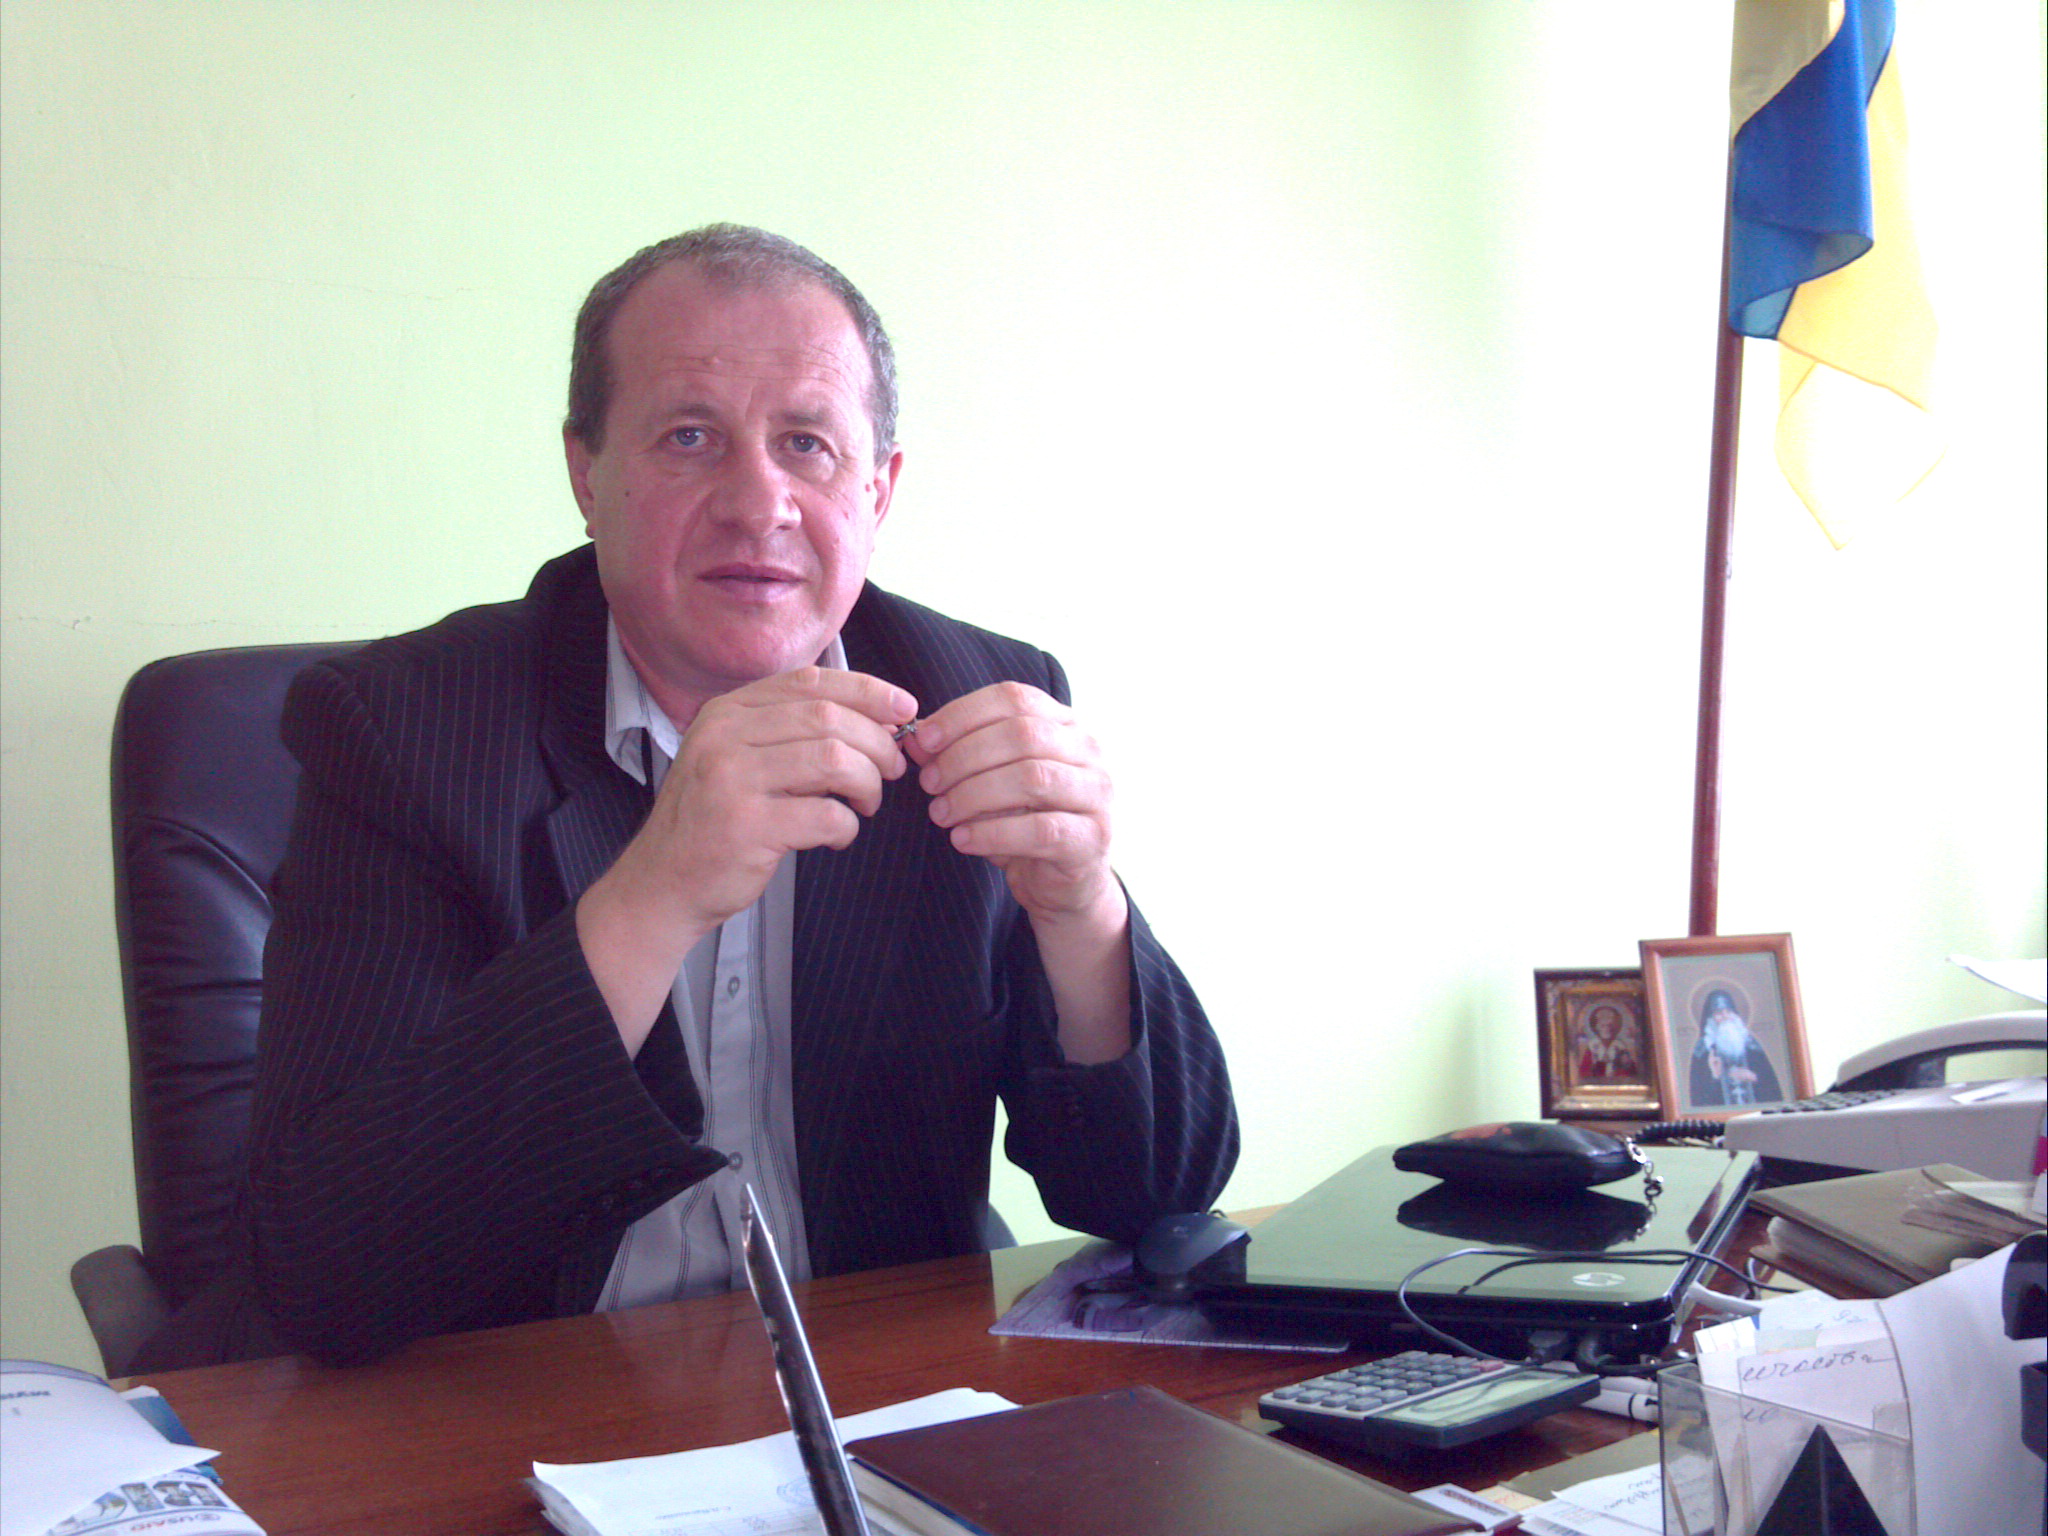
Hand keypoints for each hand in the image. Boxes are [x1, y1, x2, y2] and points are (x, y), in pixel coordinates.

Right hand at [577, 666, 915, 1049]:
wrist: (662, 882)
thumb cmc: (714, 820)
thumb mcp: (739, 757)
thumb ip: (791, 732)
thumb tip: (877, 717)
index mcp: (727, 711)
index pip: (810, 682)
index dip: (867, 690)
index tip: (903, 708)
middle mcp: (724, 736)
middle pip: (829, 717)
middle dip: (877, 742)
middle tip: (892, 769)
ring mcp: (731, 780)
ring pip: (834, 759)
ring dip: (867, 782)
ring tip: (867, 802)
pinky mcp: (745, 826)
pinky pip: (825, 814)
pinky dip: (847, 826)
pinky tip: (838, 835)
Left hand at [904, 681, 1119, 924]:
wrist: (1059, 882)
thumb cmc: (1021, 822)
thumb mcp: (985, 782)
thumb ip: (955, 755)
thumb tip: (914, 737)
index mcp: (1064, 724)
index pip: (1014, 697)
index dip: (964, 714)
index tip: (925, 740)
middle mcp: (1088, 751)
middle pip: (1022, 734)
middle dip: (964, 756)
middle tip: (929, 782)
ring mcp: (1096, 793)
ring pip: (1032, 779)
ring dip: (974, 795)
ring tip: (941, 813)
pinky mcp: (1091, 838)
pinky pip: (1039, 830)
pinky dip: (992, 833)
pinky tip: (962, 840)